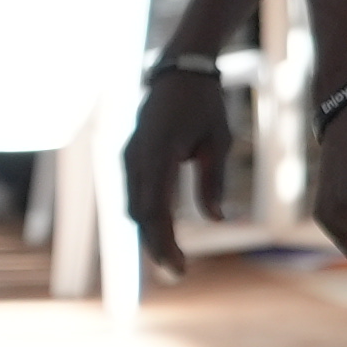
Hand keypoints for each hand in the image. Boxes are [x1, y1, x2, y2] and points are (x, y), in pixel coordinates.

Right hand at [122, 68, 233, 279]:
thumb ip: (214, 180)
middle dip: (156, 245)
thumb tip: (218, 220)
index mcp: (158, 151)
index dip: (163, 242)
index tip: (178, 267)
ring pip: (133, 207)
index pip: (154, 209)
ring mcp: (128, 157)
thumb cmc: (205, 105)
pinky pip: (134, 195)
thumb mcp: (219, 140)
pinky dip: (147, 217)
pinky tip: (163, 234)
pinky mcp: (129, 158)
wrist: (179, 73)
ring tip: (173, 260)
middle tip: (179, 273)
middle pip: (139, 214)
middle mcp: (135, 157)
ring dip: (150, 234)